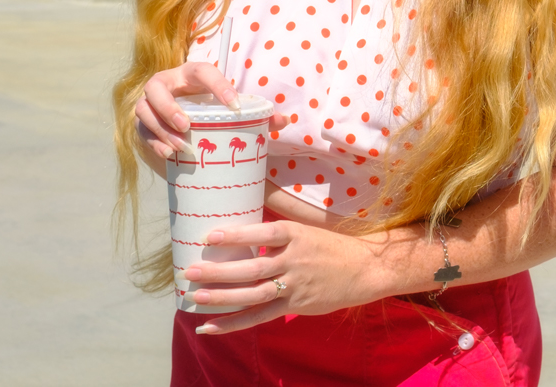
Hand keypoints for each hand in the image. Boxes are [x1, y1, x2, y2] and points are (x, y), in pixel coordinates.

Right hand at [133, 61, 288, 159]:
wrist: (185, 110)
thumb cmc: (211, 104)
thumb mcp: (229, 104)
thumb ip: (257, 112)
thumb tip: (284, 120)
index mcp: (191, 73)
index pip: (202, 71)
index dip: (218, 84)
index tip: (234, 102)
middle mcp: (166, 83)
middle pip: (156, 87)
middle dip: (169, 107)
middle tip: (188, 126)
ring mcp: (150, 102)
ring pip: (144, 110)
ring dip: (160, 128)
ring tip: (181, 146)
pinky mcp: (143, 121)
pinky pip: (141, 130)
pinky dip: (153, 143)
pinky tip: (169, 154)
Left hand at [186, 219, 389, 333]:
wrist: (365, 269)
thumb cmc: (332, 247)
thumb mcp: (308, 230)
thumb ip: (279, 232)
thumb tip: (242, 227)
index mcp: (298, 235)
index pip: (265, 233)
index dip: (239, 234)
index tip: (212, 235)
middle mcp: (295, 259)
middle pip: (253, 267)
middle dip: (220, 270)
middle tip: (191, 271)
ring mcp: (296, 284)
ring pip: (253, 293)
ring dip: (223, 297)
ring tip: (195, 297)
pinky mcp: (296, 304)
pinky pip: (260, 316)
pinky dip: (234, 323)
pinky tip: (210, 327)